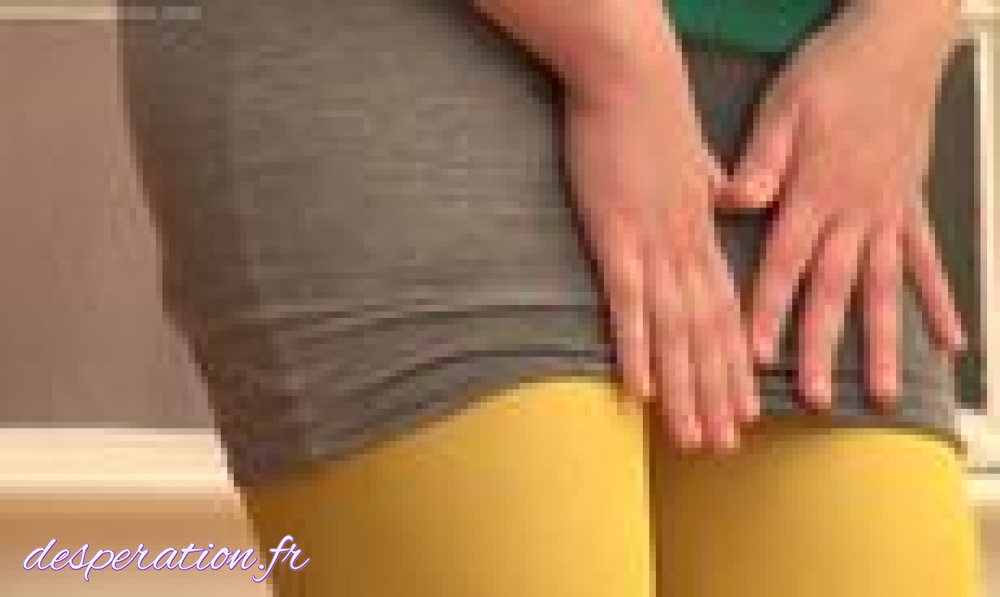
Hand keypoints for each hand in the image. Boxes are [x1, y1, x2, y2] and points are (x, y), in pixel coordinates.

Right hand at [566, 55, 755, 452]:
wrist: (630, 76)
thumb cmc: (653, 114)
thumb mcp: (690, 156)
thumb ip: (709, 185)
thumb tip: (723, 194)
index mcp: (701, 233)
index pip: (726, 313)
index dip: (735, 365)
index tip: (744, 409)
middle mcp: (686, 249)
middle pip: (707, 335)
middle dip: (716, 395)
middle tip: (722, 445)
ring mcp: (653, 245)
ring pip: (675, 332)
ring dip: (685, 390)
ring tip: (690, 437)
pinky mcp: (615, 235)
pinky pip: (628, 302)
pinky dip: (636, 347)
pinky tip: (640, 389)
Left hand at [722, 1, 964, 409]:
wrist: (898, 41)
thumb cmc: (833, 71)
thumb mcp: (783, 108)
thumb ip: (760, 162)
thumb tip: (732, 202)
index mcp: (814, 193)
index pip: (785, 264)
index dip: (768, 311)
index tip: (756, 356)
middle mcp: (854, 213)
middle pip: (833, 291)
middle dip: (822, 347)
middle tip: (815, 399)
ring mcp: (889, 214)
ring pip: (884, 290)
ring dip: (884, 343)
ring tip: (884, 395)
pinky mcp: (912, 206)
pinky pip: (927, 262)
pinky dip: (939, 303)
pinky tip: (951, 342)